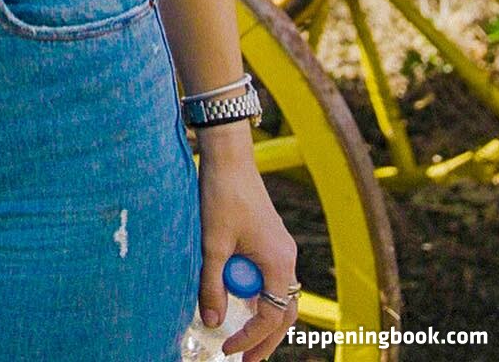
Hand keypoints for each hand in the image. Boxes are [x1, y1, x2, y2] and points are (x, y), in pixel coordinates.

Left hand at [196, 131, 298, 359]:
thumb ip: (212, 284)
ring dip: (260, 318)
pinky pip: (268, 277)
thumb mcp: (212, 243)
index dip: (251, 337)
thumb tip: (213, 322)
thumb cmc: (222, 195)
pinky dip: (255, 294)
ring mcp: (279, 248)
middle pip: (283, 312)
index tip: (229, 349)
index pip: (271, 315)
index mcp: (278, 262)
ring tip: (242, 339)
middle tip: (246, 360)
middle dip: (265, 339)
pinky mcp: (269, 240)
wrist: (228, 157)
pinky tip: (238, 301)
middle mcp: (286, 258)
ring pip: (277, 295)